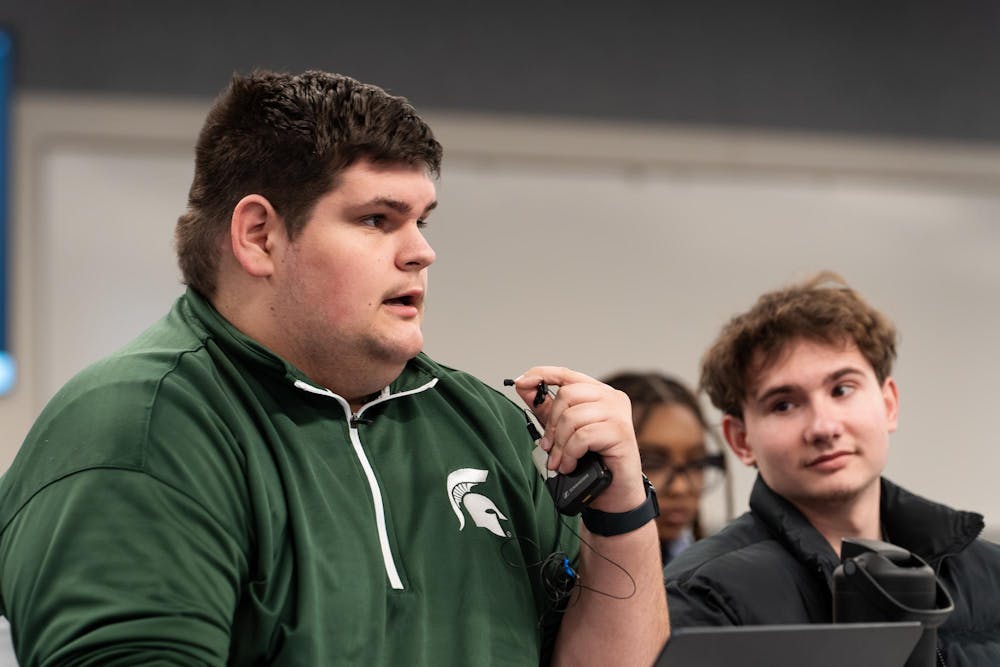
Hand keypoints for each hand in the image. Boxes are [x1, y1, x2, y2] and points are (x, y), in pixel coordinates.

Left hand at [512, 366, 645, 512]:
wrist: (614, 494)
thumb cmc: (592, 462)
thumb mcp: (563, 432)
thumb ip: (545, 409)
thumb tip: (524, 385)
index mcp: (598, 393)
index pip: (566, 374)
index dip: (542, 374)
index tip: (521, 382)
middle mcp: (611, 398)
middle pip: (567, 395)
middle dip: (551, 424)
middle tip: (548, 447)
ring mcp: (618, 413)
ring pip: (572, 417)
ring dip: (559, 444)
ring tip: (559, 462)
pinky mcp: (621, 432)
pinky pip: (582, 436)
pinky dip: (570, 454)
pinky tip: (570, 465)